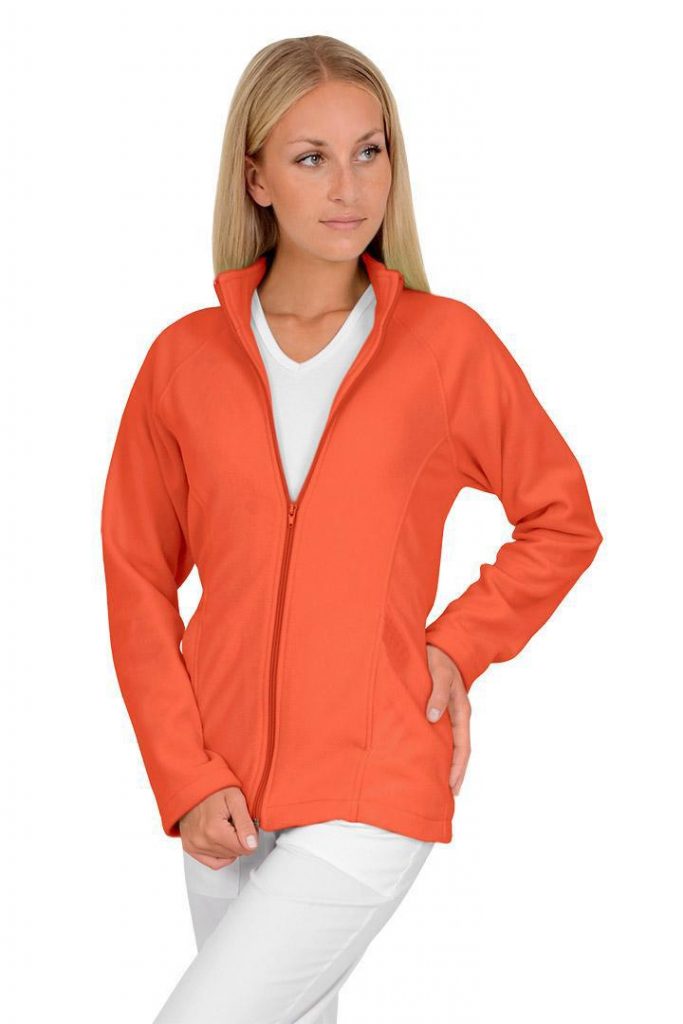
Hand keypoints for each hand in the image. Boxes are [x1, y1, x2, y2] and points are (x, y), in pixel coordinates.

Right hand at [179, 786, 259, 867]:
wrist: (192, 786)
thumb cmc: (213, 789)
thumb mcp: (235, 799)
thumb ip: (245, 823)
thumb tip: (252, 845)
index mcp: (215, 830)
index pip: (244, 848)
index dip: (250, 836)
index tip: (247, 823)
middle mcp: (202, 841)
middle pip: (235, 853)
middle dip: (240, 839)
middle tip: (236, 822)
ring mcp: (194, 846)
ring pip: (225, 858)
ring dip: (230, 845)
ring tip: (226, 826)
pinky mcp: (190, 848)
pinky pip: (212, 862)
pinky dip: (221, 855)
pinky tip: (223, 841)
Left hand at [425, 643, 470, 795]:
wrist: (440, 647)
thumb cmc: (439, 659)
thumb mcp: (439, 673)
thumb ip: (437, 694)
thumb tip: (433, 718)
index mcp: (461, 711)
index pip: (463, 746)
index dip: (458, 767)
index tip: (453, 786)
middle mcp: (456, 717)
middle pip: (459, 752)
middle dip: (454, 775)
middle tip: (447, 798)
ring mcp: (448, 716)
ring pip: (449, 746)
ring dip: (445, 765)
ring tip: (437, 787)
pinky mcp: (437, 712)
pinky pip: (440, 737)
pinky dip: (437, 751)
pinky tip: (427, 761)